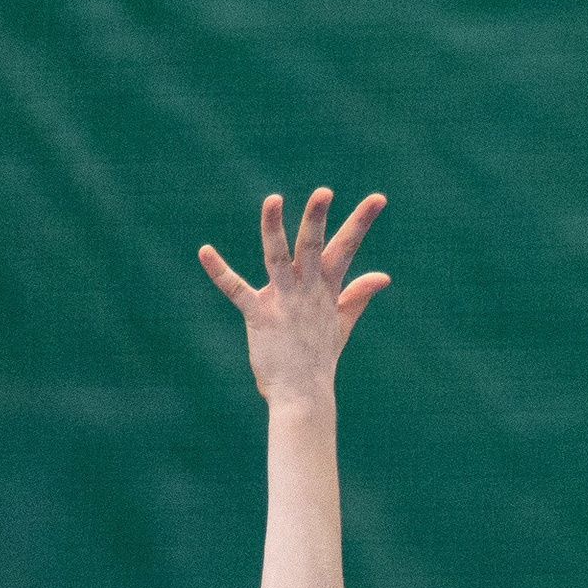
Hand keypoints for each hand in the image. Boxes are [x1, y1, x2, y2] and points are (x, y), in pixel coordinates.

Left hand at [199, 187, 388, 401]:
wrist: (303, 395)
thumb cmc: (320, 358)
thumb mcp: (342, 322)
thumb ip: (358, 295)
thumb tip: (383, 276)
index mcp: (326, 288)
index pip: (346, 248)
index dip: (362, 221)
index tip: (378, 198)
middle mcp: (306, 290)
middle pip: (313, 246)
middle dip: (318, 218)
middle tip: (324, 192)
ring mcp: (283, 302)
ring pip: (278, 258)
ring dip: (274, 229)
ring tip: (273, 199)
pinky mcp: (259, 316)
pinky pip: (236, 290)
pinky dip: (219, 271)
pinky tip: (204, 252)